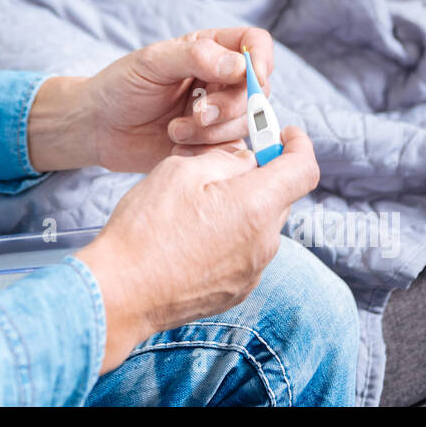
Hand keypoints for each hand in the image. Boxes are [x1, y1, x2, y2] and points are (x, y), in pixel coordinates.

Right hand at [76, 128, 318, 373]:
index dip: (299, 146)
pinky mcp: (237, 290)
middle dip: (260, 176)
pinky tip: (192, 236)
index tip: (284, 134)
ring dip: (242, 208)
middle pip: (280, 197)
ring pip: (260, 225)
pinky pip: (246, 252)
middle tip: (222, 167)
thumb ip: (225, 160)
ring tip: (196, 206)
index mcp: (255, 206)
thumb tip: (246, 161)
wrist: (121, 292)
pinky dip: (231, 236)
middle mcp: (263, 243)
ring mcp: (252, 271)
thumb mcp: (180, 171)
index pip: (304, 170)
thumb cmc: (145, 229)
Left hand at [81, 27, 273, 174]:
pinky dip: (206, 152)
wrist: (99, 128)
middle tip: (198, 115)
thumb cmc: (122, 86)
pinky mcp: (212, 145)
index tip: (251, 77)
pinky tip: (177, 149)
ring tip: (176, 131)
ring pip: (246, 123)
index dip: (261, 58)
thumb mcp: (153, 63)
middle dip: (230, 106)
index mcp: (211, 49)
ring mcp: (220, 114)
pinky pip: (231, 151)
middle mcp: (222, 80)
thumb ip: (196, 57)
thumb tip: (240, 66)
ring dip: (212, 132)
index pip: (255, 43)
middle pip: (257, 89)